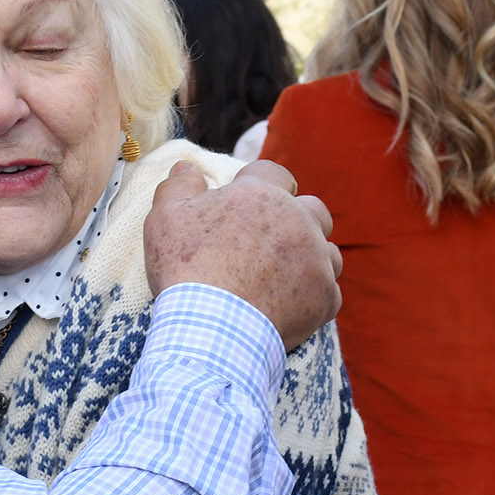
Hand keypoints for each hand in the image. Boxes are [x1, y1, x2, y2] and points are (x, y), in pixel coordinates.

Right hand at [144, 158, 341, 352]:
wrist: (212, 328)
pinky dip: (314, 297)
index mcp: (263, 195)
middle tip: (272, 241)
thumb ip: (179, 186)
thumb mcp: (165, 219)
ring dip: (312, 258)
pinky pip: (329, 291)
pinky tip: (291, 305)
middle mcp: (298, 221)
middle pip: (313, 209)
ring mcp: (316, 260)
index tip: (251, 200)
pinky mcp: (324, 298)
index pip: (274, 172)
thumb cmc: (187, 269)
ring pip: (328, 251)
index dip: (262, 184)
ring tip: (286, 276)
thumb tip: (187, 166)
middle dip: (298, 219)